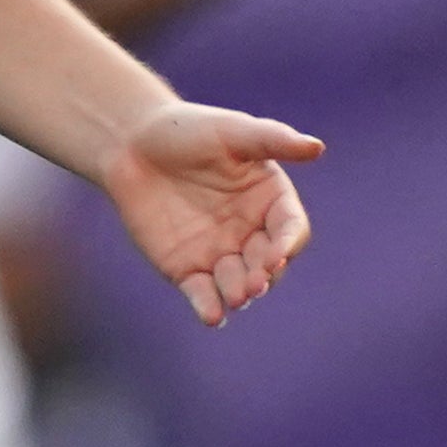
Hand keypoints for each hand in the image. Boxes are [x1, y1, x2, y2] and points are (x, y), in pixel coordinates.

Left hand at [97, 98, 322, 325]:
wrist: (130, 144)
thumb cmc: (187, 130)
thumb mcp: (233, 131)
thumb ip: (273, 140)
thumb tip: (316, 148)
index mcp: (270, 201)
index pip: (291, 229)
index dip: (288, 244)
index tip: (278, 254)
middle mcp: (251, 232)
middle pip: (269, 264)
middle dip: (265, 276)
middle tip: (256, 282)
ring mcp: (220, 254)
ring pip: (239, 284)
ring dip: (240, 293)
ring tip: (236, 297)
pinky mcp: (187, 270)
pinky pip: (203, 295)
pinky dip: (209, 308)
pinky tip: (212, 316)